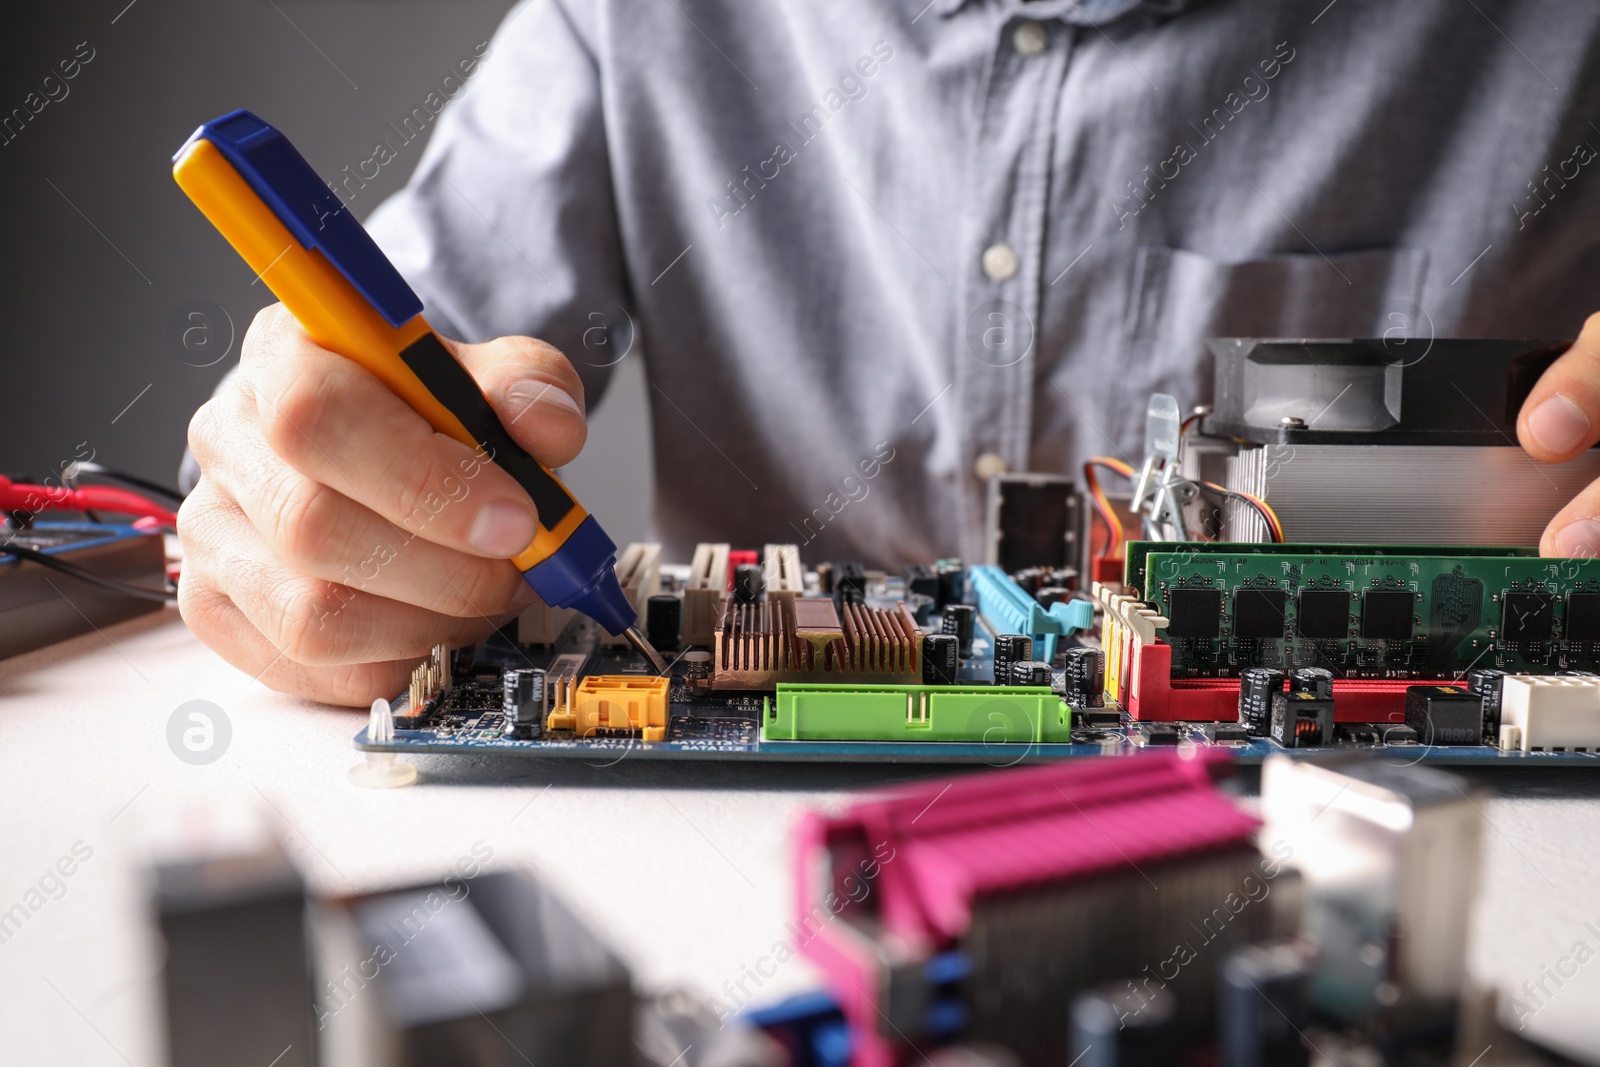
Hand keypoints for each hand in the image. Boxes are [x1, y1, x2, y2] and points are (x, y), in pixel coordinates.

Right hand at [178, 304, 586, 704]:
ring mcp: (209, 530)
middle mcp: (229, 439)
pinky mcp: (217, 607)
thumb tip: (547, 428)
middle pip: (312, 528)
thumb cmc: (427, 409)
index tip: (516, 519)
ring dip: (426, 624)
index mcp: (286, 355)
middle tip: (518, 573)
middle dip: (446, 571)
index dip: (424, 481)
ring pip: (309, 614)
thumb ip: (527, 384)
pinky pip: (307, 667)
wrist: (377, 443)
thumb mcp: (488, 374)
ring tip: (484, 601)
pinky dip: (395, 660)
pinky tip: (437, 625)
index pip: (319, 416)